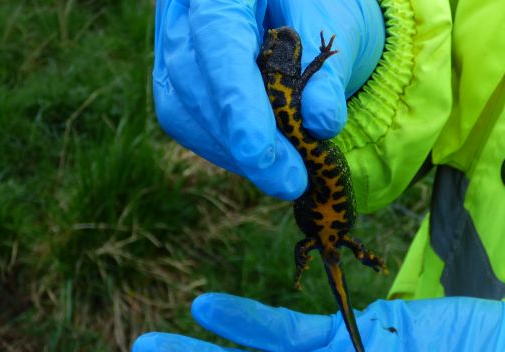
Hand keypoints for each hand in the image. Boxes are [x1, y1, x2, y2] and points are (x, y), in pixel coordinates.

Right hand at [153, 0, 384, 199]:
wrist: (294, 6)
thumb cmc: (315, 8)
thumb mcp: (334, 24)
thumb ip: (327, 70)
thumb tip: (321, 124)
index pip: (219, 39)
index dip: (236, 99)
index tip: (258, 151)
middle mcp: (184, 12)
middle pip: (196, 80)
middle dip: (242, 140)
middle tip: (291, 181)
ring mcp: (171, 44)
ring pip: (183, 108)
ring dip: (233, 151)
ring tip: (283, 174)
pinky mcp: (171, 78)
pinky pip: (185, 121)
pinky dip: (225, 148)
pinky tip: (259, 162)